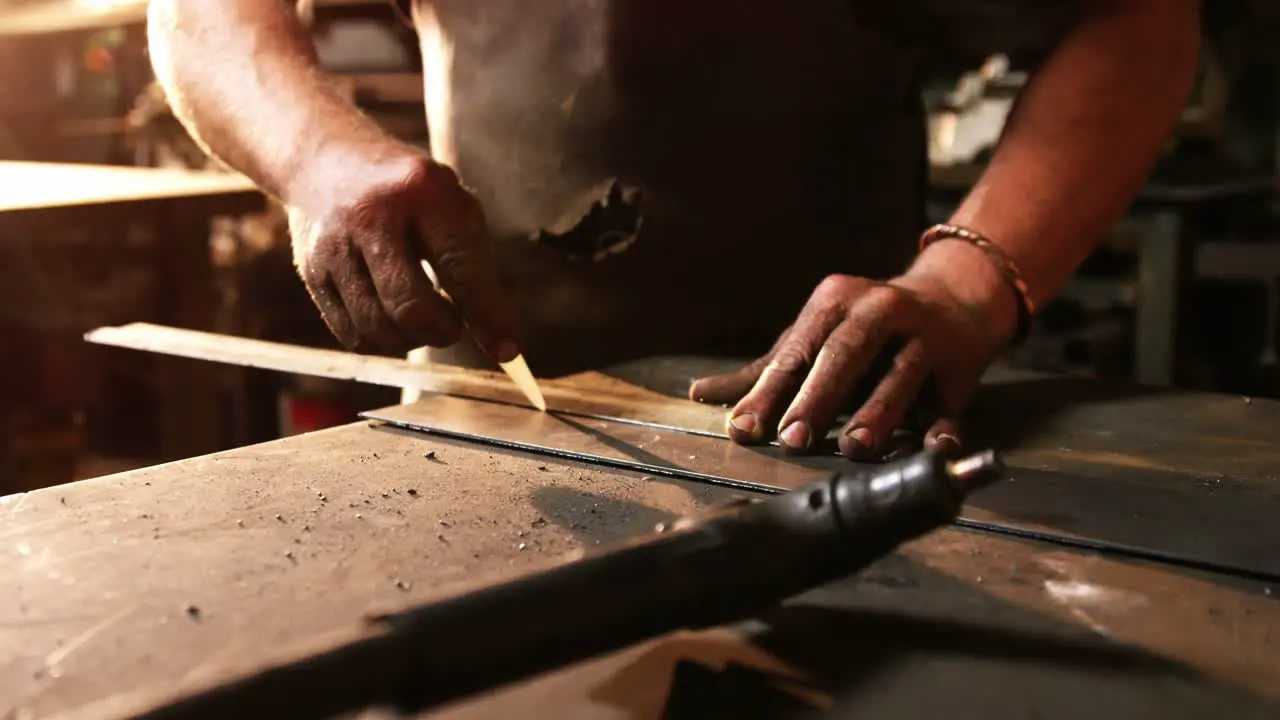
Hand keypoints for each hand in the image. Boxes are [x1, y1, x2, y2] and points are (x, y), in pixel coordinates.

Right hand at [285, 139, 517, 360]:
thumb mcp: (450, 202)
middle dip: (443, 332)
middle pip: (409, 307)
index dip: (487, 316)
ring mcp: (334, 247)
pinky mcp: (312, 274)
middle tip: (454, 325)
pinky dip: (383, 340)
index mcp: (421, 190)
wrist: (328, 160)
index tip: (506, 350)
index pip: (460, 267)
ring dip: (412, 340)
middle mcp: (371, 216)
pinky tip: (393, 318)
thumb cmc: (409, 193)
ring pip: (378, 330)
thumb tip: (499, 338)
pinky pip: (353, 336)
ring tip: (423, 318)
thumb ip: (474, 262)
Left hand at [689, 241, 1019, 458]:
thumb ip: (764, 370)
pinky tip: (934, 446)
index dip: (769, 391)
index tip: (744, 429)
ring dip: (878, 414)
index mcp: (835, 302)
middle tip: (791, 440)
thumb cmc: (864, 331)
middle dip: (817, 398)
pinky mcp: (958, 366)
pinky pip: (949, 400)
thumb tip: (700, 394)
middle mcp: (880, 310)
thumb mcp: (815, 338)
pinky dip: (942, 425)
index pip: (797, 351)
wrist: (950, 301)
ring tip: (854, 449)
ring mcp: (923, 336)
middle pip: (845, 354)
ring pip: (899, 375)